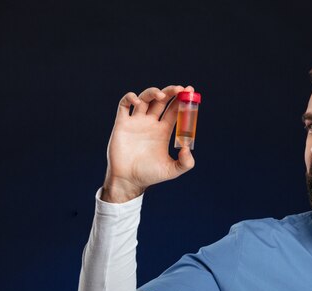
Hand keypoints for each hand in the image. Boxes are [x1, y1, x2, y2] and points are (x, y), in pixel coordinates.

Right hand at [101, 85, 195, 202]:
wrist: (128, 180)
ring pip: (145, 99)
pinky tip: (137, 100)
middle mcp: (150, 123)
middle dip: (170, 92)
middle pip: (161, 101)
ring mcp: (136, 122)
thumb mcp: (172, 170)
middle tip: (179, 89)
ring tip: (161, 95)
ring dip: (153, 92)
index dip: (182, 100)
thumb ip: (185, 163)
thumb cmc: (149, 175)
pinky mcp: (122, 124)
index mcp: (163, 131)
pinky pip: (124, 105)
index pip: (174, 110)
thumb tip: (187, 147)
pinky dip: (130, 97)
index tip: (189, 91)